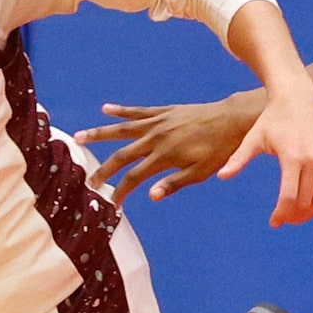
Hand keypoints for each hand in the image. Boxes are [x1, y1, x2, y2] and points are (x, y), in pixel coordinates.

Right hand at [74, 89, 263, 207]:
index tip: (112, 203)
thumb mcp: (200, 172)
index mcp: (164, 156)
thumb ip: (173, 183)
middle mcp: (156, 138)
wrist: (233, 120)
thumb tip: (149, 196)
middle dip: (103, 169)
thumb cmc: (219, 150)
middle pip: (122, 155)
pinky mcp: (164, 112)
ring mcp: (158, 122)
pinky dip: (121, 111)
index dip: (121, 191)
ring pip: (122, 129)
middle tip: (88, 181)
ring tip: (79, 137)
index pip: (134, 177)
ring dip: (99, 133)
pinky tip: (106, 109)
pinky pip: (138, 111)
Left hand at [220, 87, 312, 226]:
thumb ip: (239, 158)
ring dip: (310, 212)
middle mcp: (312, 158)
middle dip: (294, 216)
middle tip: (284, 219)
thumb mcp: (254, 138)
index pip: (288, 197)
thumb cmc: (271, 120)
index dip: (281, 214)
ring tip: (298, 216)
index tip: (274, 222)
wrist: (296, 98)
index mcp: (292, 156)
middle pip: (305, 201)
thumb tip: (221, 176)